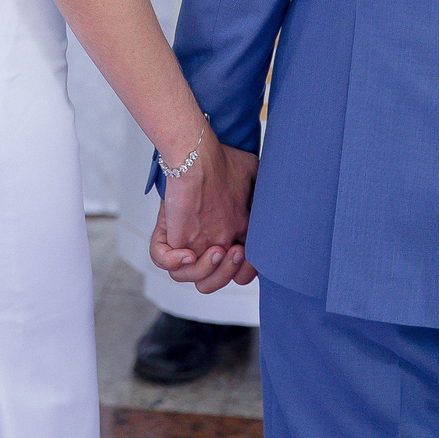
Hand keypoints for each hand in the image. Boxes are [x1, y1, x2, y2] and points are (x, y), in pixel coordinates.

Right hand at [149, 137, 258, 293]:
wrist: (197, 156)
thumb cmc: (220, 158)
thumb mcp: (252, 169)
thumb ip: (260, 185)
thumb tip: (269, 188)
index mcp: (242, 227)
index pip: (251, 265)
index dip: (246, 269)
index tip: (238, 252)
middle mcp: (223, 239)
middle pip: (227, 278)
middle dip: (226, 272)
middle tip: (222, 251)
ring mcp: (201, 242)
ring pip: (200, 281)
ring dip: (202, 271)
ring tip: (199, 252)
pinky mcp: (178, 239)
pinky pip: (169, 265)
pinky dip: (174, 262)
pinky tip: (182, 253)